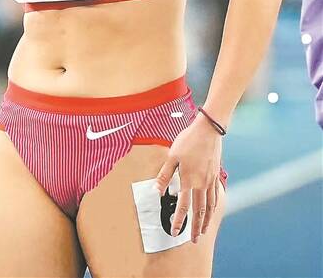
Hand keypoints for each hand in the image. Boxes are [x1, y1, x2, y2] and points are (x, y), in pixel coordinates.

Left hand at [154, 114, 222, 242]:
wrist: (208, 130)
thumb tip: (156, 190)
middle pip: (199, 211)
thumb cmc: (187, 141)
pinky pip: (215, 197)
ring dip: (206, 221)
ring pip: (209, 207)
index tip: (175, 231)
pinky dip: (213, 208)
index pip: (182, 206)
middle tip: (194, 240)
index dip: (179, 220)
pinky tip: (211, 212)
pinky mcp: (216, 176)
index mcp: (188, 179)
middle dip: (195, 228)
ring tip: (203, 231)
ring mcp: (211, 181)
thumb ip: (164, 175)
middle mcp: (201, 184)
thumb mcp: (172, 156)